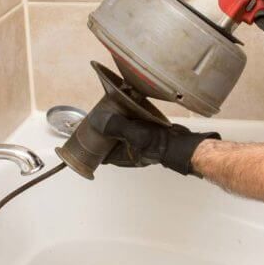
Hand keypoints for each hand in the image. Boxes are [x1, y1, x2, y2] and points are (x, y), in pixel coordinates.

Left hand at [88, 112, 220, 175]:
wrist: (180, 142)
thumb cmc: (160, 144)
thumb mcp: (134, 134)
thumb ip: (115, 127)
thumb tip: (97, 120)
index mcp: (121, 155)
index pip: (99, 152)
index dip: (90, 143)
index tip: (83, 131)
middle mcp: (127, 150)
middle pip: (107, 140)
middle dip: (100, 130)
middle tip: (94, 117)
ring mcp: (135, 142)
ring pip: (118, 132)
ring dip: (112, 122)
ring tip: (106, 110)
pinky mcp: (143, 134)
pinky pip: (129, 125)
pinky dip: (125, 118)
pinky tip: (124, 108)